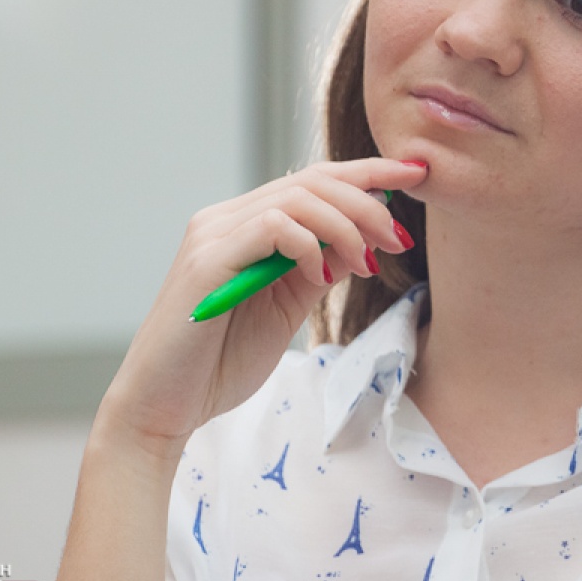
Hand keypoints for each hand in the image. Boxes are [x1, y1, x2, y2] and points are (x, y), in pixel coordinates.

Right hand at [93, 157, 426, 463]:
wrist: (164, 407)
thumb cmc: (221, 361)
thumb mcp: (289, 306)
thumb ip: (321, 267)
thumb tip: (367, 240)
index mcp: (245, 224)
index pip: (314, 180)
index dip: (368, 173)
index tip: (416, 176)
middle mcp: (226, 218)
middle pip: (313, 180)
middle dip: (369, 201)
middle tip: (399, 239)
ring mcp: (212, 234)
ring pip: (297, 198)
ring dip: (347, 225)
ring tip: (369, 261)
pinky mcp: (206, 260)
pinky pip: (272, 227)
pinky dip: (309, 244)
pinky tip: (323, 276)